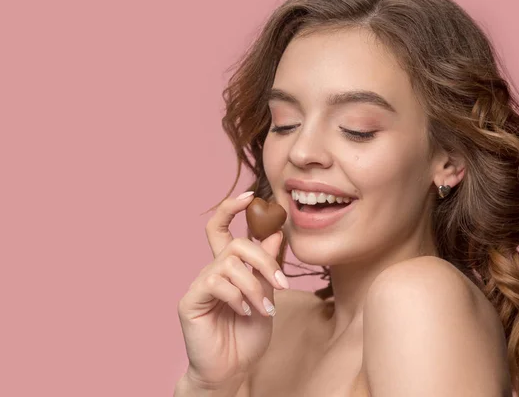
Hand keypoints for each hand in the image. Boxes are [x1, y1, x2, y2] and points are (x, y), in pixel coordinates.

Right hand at [177, 192, 287, 388]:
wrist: (231, 370)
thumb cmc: (247, 336)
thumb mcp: (267, 296)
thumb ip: (267, 267)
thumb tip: (275, 233)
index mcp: (229, 267)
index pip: (223, 228)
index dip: (232, 207)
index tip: (251, 195)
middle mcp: (212, 271)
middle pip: (235, 243)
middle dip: (264, 259)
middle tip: (282, 282)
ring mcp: (200, 284)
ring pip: (230, 263)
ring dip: (255, 286)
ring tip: (265, 309)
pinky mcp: (191, 300)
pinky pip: (216, 283)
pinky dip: (237, 296)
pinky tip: (244, 312)